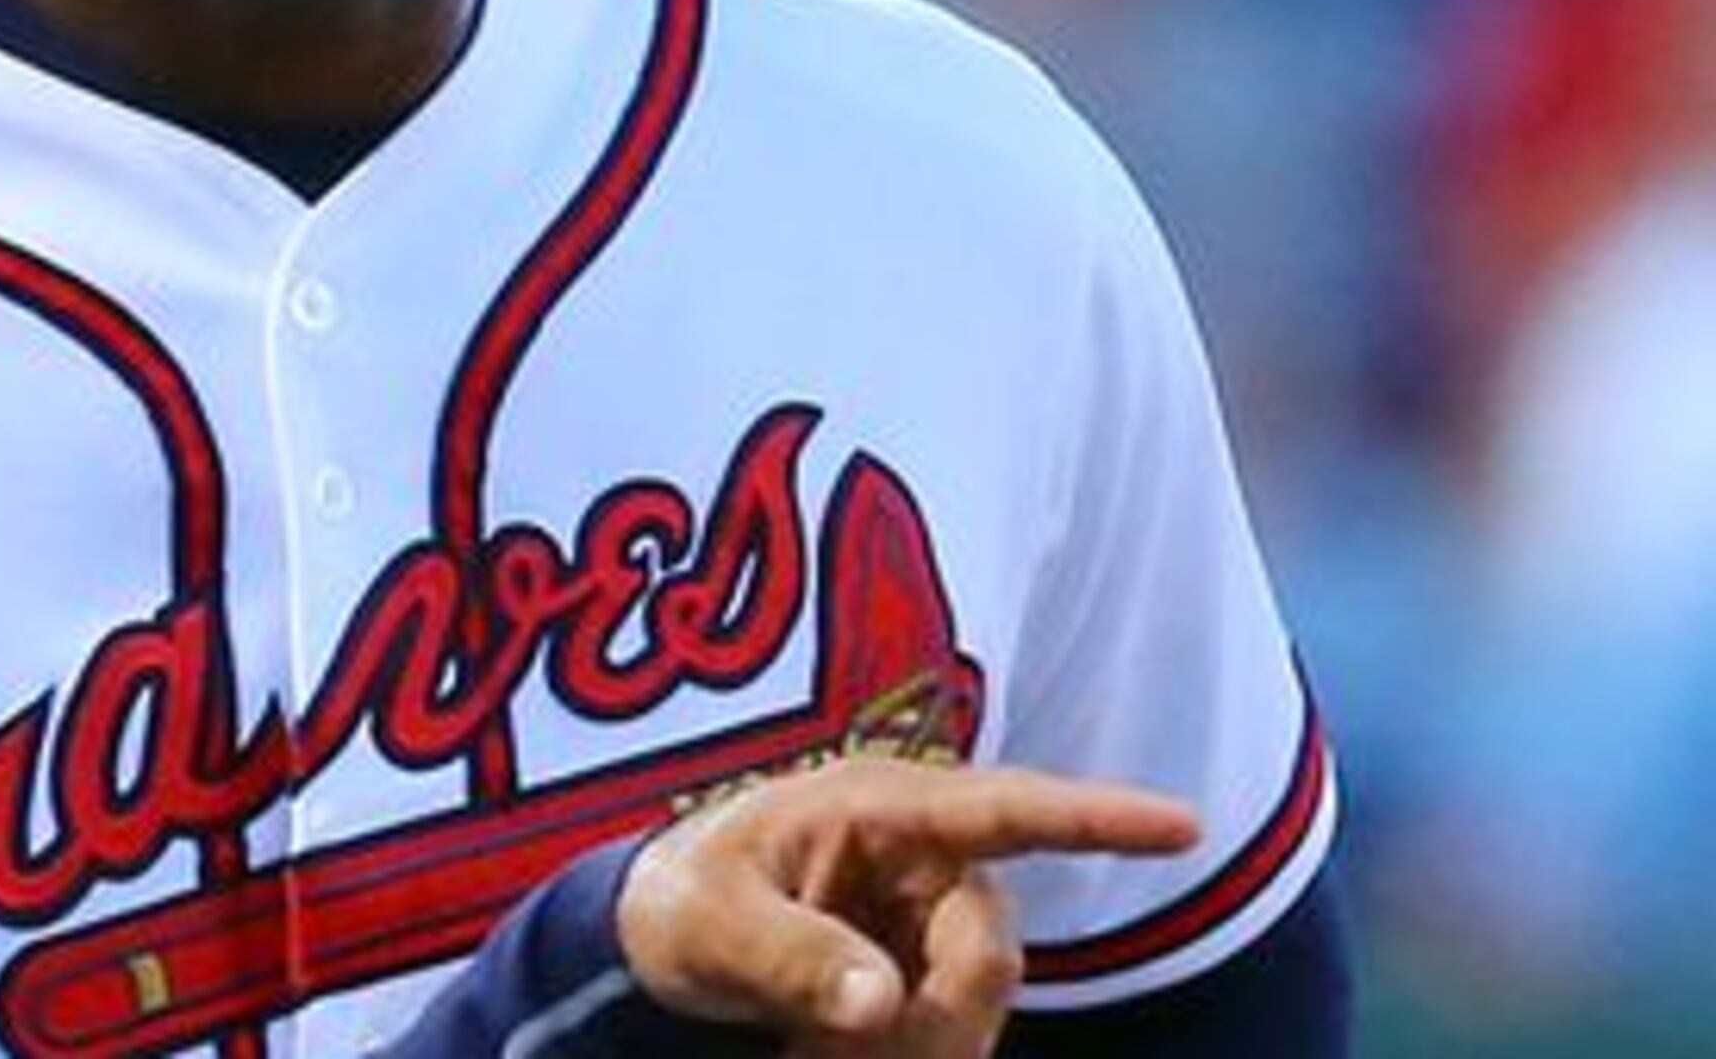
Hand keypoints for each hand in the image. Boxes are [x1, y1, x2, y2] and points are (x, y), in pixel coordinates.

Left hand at [617, 758, 1199, 1056]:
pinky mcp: (927, 970)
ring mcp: (931, 917)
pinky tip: (834, 1054)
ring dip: (916, 1047)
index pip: (1005, 810)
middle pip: (986, 952)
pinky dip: (907, 1055)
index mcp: (877, 808)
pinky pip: (954, 1028)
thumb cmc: (679, 898)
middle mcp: (923, 857)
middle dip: (933, 1021)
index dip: (1098, 817)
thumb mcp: (708, 922)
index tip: (1185, 825)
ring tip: (813, 1053)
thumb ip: (790, 956)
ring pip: (976, 1002)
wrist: (656, 937)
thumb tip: (882, 1002)